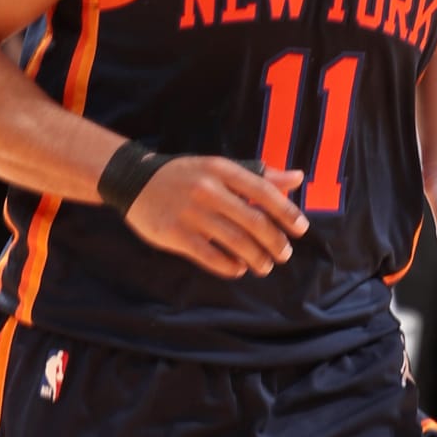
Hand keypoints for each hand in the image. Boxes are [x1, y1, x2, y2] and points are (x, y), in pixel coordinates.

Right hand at [126, 158, 306, 279]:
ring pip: (236, 242)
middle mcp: (208, 189)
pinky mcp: (175, 235)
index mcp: (221, 170)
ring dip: (257, 258)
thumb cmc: (186, 176)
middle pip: (253, 221)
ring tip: (265, 266)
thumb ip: (260, 176)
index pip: (263, 191)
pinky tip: (238, 268)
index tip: (301, 229)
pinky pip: (211, 256)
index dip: (286, 213)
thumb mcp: (220, 168)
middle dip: (275, 242)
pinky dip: (230, 266)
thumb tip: (298, 179)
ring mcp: (190, 213)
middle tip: (284, 254)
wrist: (135, 180)